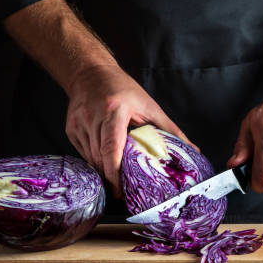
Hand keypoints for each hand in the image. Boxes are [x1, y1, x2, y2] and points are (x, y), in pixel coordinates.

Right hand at [66, 64, 193, 197]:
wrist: (91, 73)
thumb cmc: (122, 89)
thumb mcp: (149, 106)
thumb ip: (170, 130)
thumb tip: (192, 150)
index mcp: (114, 110)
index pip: (111, 147)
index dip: (115, 172)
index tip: (121, 189)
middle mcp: (93, 116)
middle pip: (100, 157)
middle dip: (111, 176)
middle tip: (123, 189)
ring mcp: (79, 122)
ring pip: (91, 158)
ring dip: (103, 169)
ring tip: (116, 176)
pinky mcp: (71, 128)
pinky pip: (83, 152)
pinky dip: (94, 159)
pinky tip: (104, 158)